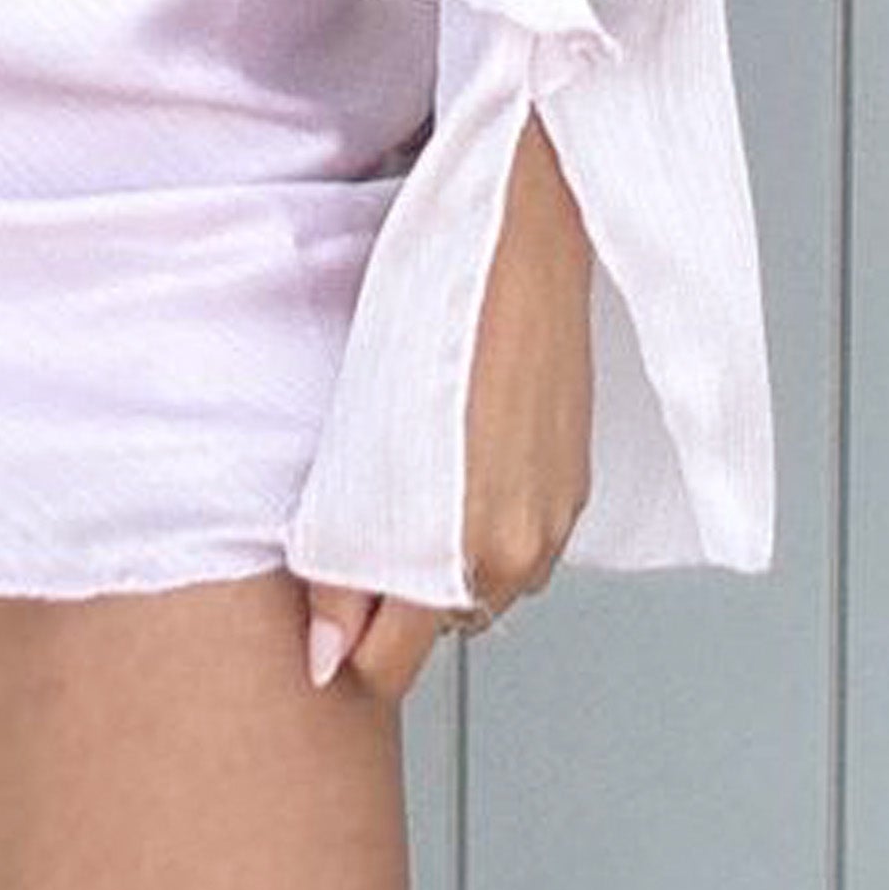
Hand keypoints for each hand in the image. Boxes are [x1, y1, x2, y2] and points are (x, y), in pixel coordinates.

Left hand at [304, 105, 595, 704]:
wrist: (522, 231)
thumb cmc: (435, 307)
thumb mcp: (362, 438)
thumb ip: (341, 556)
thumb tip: (323, 650)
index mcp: (464, 548)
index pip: (394, 658)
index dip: (345, 647)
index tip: (315, 629)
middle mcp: (520, 551)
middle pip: (440, 628)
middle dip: (392, 603)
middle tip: (347, 539)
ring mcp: (555, 519)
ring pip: (481, 587)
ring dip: (439, 565)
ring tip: (401, 493)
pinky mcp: (573, 485)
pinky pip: (516, 545)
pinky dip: (478, 529)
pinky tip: (450, 474)